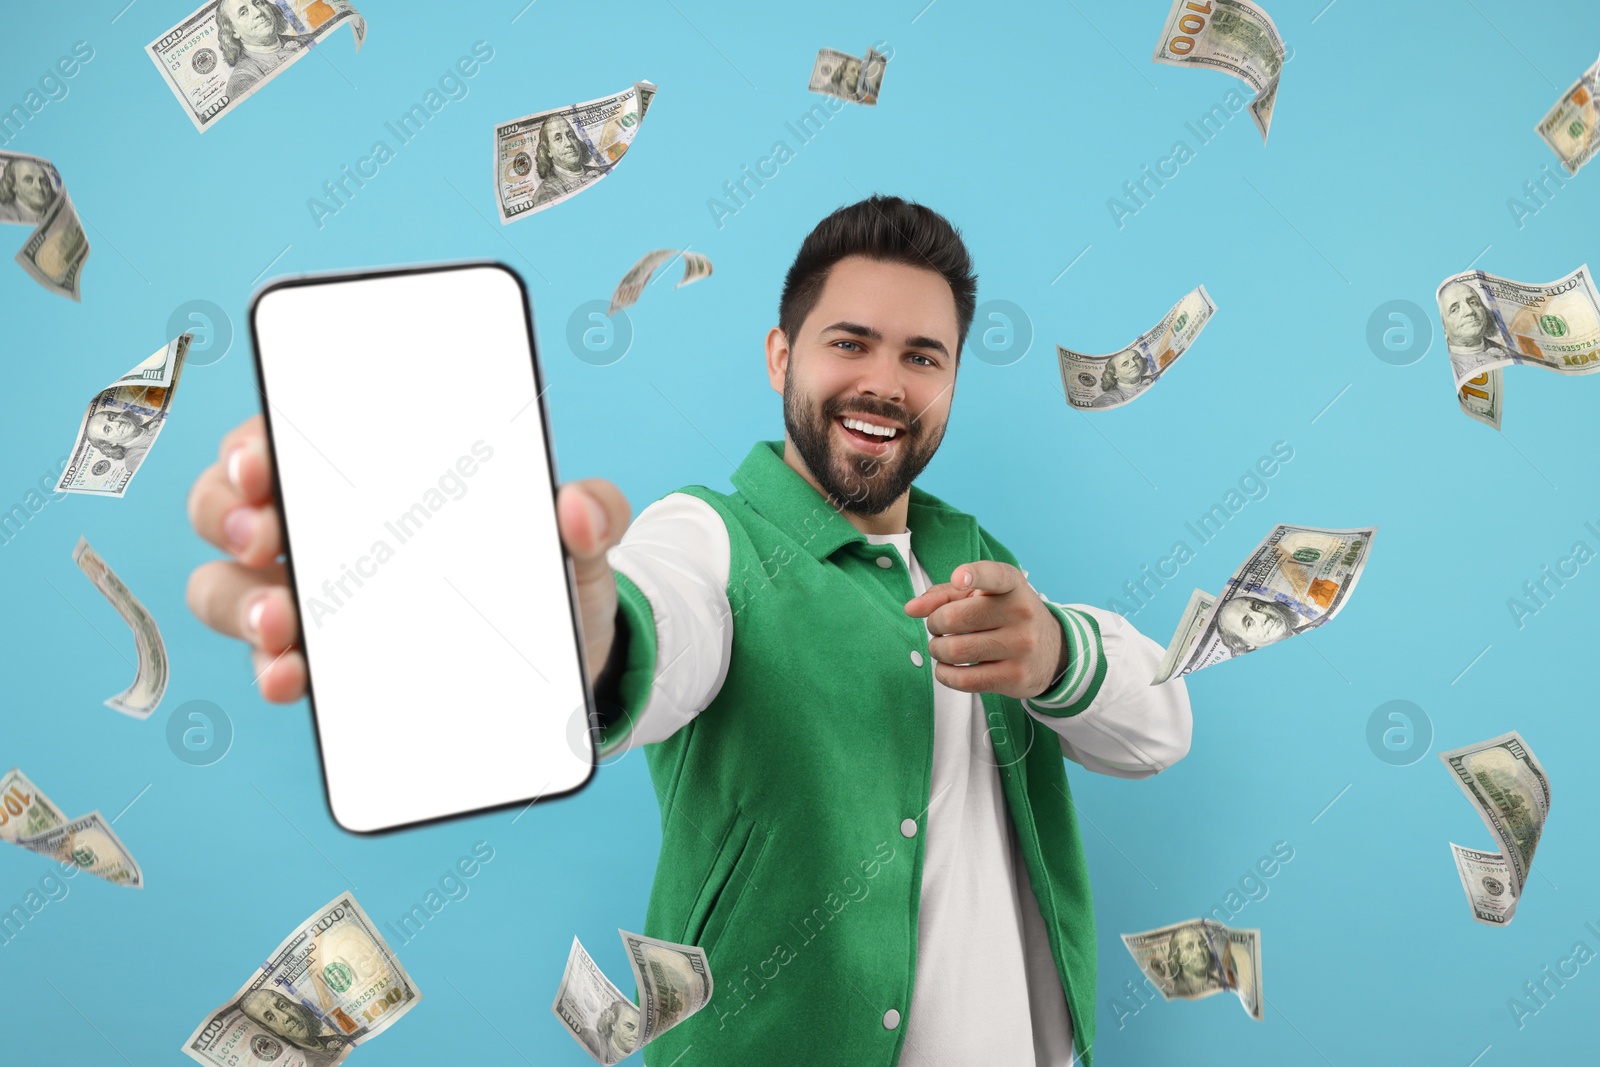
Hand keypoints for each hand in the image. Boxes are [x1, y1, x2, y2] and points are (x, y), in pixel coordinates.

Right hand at [187, 414, 634, 700]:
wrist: (566, 662)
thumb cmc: (550, 575)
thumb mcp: (581, 540)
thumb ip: (596, 513)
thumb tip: (576, 507)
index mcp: (370, 474)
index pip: (284, 436)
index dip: (253, 441)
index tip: (260, 459)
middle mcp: (323, 529)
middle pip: (227, 505)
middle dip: (225, 512)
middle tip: (266, 534)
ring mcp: (314, 599)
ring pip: (226, 586)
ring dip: (238, 601)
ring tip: (280, 621)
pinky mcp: (326, 667)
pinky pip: (271, 662)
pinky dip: (271, 669)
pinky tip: (292, 676)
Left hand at [903, 560, 1067, 699]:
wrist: (1051, 651)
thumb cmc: (1005, 616)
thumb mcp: (983, 595)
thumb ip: (945, 595)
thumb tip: (911, 609)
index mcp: (1012, 585)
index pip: (995, 575)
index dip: (974, 575)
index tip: (959, 578)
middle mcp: (1021, 613)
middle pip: (955, 618)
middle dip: (934, 623)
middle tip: (937, 627)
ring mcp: (1022, 647)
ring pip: (955, 651)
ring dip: (937, 650)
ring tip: (942, 647)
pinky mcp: (1015, 677)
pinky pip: (964, 680)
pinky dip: (944, 674)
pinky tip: (946, 668)